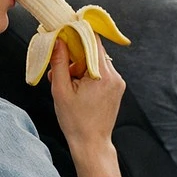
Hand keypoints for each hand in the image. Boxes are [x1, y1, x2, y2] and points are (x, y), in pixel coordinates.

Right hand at [49, 38, 125, 176]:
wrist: (91, 144)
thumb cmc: (75, 121)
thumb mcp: (61, 90)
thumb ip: (59, 63)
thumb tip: (57, 40)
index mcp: (103, 74)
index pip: (92, 41)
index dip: (77, 34)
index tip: (63, 33)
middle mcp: (115, 76)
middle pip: (93, 51)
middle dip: (74, 57)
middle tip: (59, 71)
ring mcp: (118, 83)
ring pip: (95, 62)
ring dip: (79, 67)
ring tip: (66, 84)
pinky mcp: (117, 88)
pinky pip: (100, 73)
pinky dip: (87, 76)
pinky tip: (76, 89)